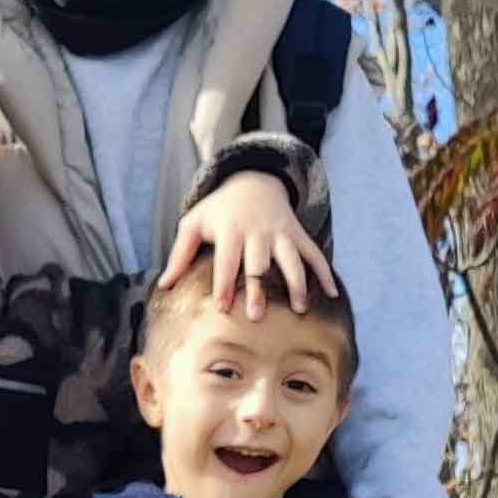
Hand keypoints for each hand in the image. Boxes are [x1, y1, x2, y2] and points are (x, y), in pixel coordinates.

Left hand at [158, 173, 334, 321]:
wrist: (254, 180)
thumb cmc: (218, 210)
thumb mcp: (193, 223)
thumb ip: (180, 254)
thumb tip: (164, 285)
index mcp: (231, 230)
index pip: (226, 261)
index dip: (224, 283)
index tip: (223, 307)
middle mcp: (258, 232)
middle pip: (259, 264)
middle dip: (259, 289)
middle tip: (257, 316)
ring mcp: (281, 233)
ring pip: (291, 260)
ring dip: (297, 284)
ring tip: (300, 309)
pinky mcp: (297, 235)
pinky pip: (314, 254)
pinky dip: (325, 273)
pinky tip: (332, 293)